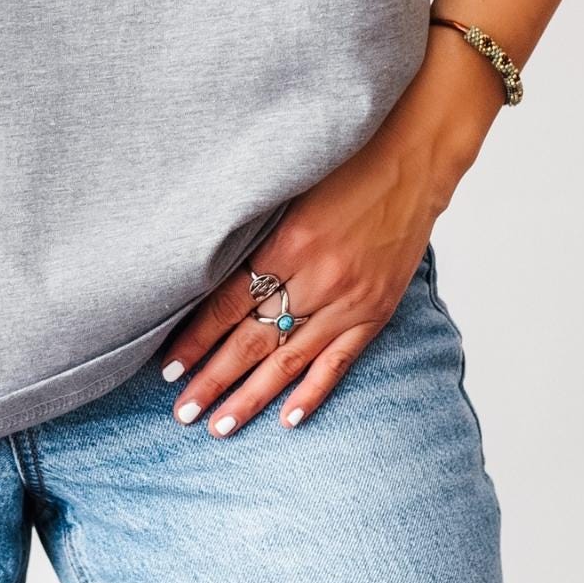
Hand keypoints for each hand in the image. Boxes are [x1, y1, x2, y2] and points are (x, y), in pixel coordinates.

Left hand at [158, 27, 504, 436]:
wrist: (415, 156)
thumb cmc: (346, 158)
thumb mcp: (290, 182)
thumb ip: (253, 224)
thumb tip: (202, 260)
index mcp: (291, 242)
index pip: (230, 304)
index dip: (197, 339)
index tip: (168, 368)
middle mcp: (320, 278)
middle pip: (255, 341)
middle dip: (214, 380)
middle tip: (182, 412)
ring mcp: (352, 299)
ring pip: (291, 360)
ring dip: (253, 397)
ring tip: (220, 426)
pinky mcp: (377, 310)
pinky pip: (339, 361)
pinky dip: (313, 391)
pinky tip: (288, 418)